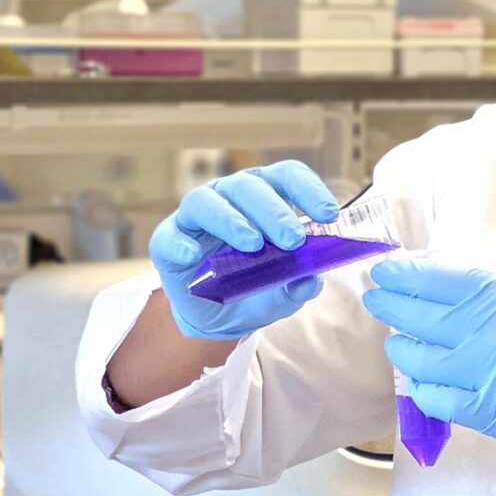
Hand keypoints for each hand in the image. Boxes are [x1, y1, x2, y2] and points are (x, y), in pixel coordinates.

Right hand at [148, 161, 342, 341]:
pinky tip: (193, 256)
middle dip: (273, 210)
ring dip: (232, 220)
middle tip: (292, 239)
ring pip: (208, 200)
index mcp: (264, 198)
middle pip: (249, 185)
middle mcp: (229, 197)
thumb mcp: (281, 294)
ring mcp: (196, 216)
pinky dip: (180, 244)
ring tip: (251, 244)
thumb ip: (296, 286)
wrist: (216, 318)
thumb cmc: (253, 290)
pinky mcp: (168, 241)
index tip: (327, 215)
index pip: (286, 177)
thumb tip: (310, 279)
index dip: (308, 189)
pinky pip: (169, 236)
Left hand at [362, 261, 495, 453]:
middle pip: (420, 316)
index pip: (439, 281)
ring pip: (419, 359)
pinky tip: (418, 381)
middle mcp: (491, 330)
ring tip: (395, 343)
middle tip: (375, 300)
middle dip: (391, 306)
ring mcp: (487, 373)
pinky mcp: (489, 412)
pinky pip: (435, 399)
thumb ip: (493, 299)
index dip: (405, 276)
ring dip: (401, 349)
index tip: (384, 272)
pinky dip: (421, 388)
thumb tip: (446, 297)